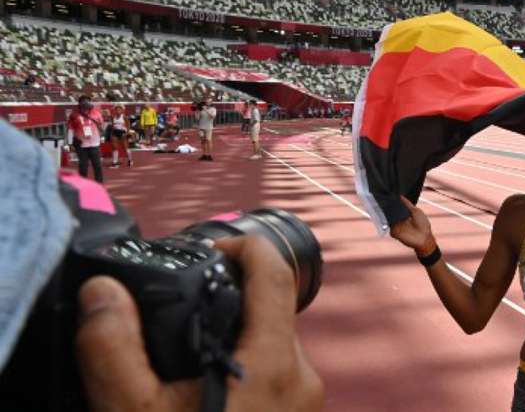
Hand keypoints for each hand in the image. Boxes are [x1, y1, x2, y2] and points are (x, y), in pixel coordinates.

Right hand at [76, 236, 323, 411]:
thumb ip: (112, 348)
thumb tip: (102, 291)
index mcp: (274, 362)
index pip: (275, 270)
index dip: (241, 244)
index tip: (203, 251)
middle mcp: (302, 376)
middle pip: (271, 307)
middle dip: (226, 298)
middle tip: (178, 312)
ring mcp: (306, 403)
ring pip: (271, 344)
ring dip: (232, 338)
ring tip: (183, 362)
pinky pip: (274, 376)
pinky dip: (243, 369)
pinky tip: (203, 396)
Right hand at [389, 196, 434, 253]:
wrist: (424, 238)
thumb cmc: (423, 224)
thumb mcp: (416, 211)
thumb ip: (407, 204)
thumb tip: (400, 196)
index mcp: (405, 214)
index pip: (396, 207)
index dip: (393, 202)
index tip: (389, 195)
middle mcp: (399, 219)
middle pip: (391, 212)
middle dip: (388, 207)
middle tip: (384, 199)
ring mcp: (396, 226)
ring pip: (388, 219)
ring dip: (386, 214)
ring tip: (384, 207)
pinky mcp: (394, 232)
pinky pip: (387, 226)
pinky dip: (386, 223)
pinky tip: (387, 217)